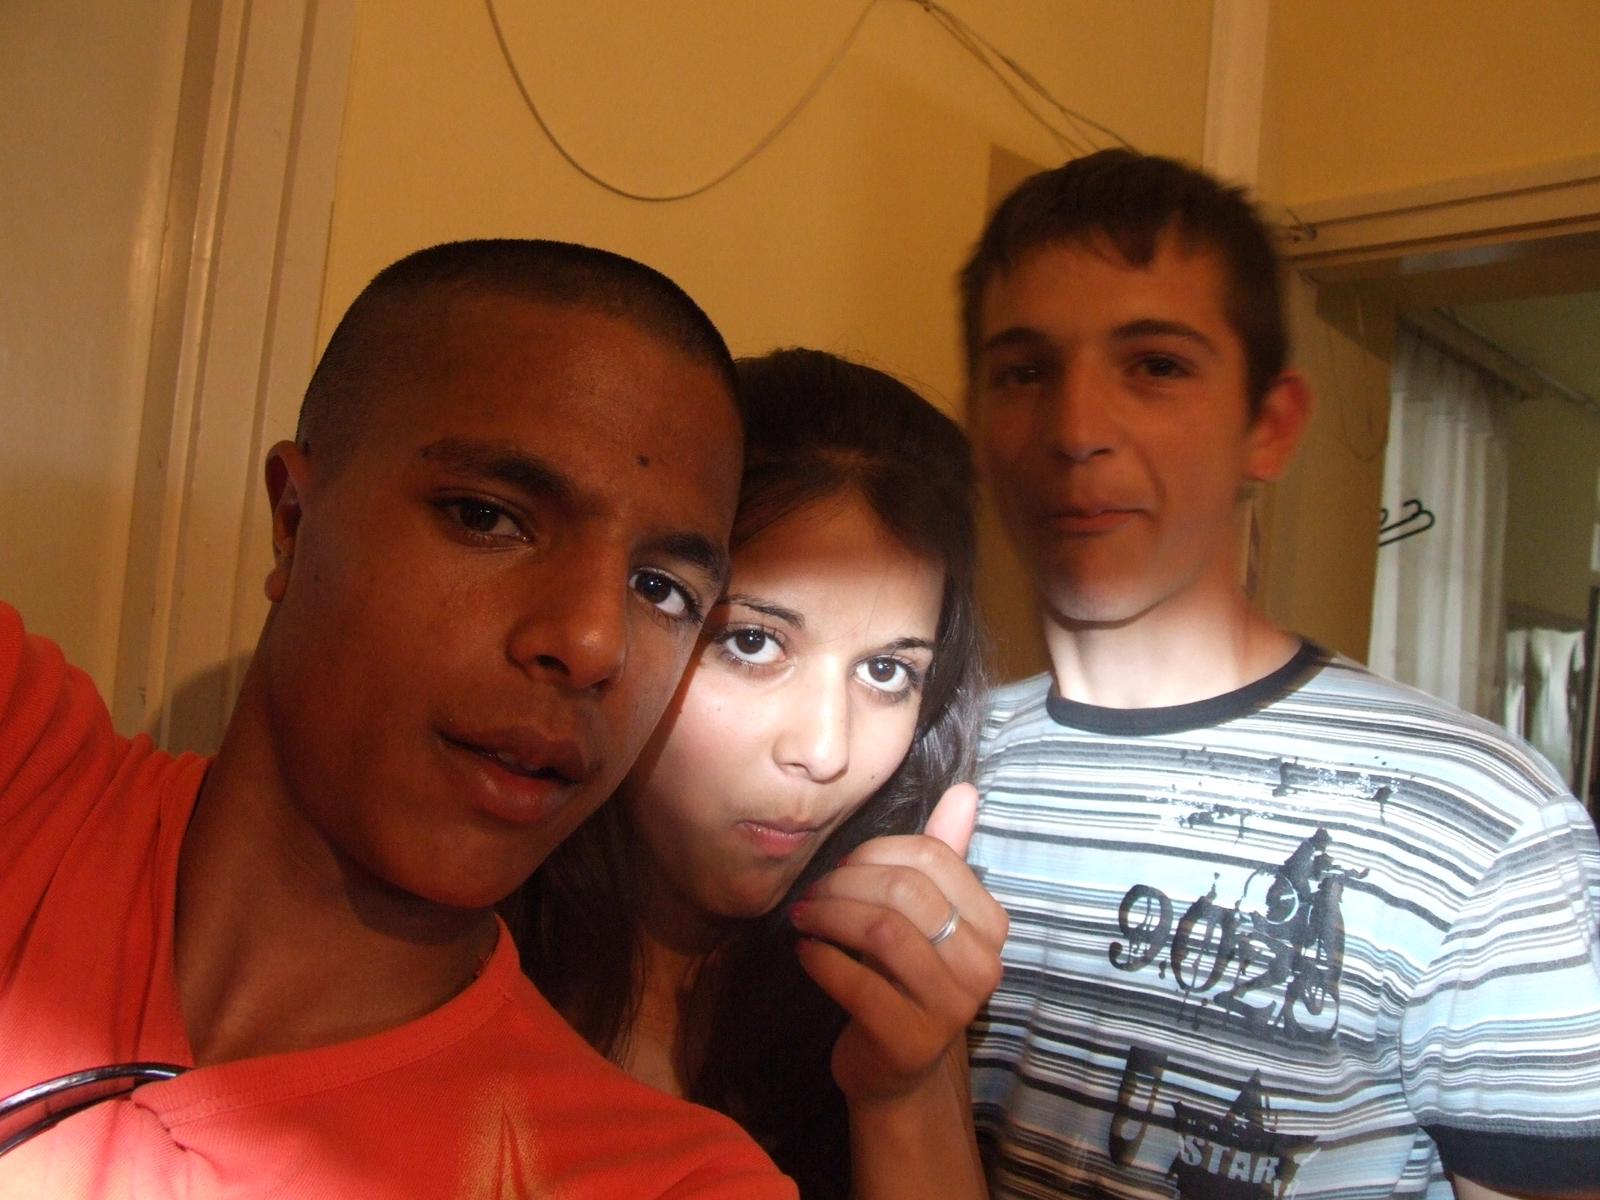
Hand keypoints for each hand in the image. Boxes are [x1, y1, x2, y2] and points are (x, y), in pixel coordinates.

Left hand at [788, 783, 1008, 1106]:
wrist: (897, 1068)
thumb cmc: (907, 978)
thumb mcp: (927, 914)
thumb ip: (945, 854)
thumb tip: (964, 791)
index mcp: (991, 925)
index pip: (934, 858)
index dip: (876, 852)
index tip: (842, 866)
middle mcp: (982, 966)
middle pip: (906, 892)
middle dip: (846, 882)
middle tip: (812, 892)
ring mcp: (950, 1008)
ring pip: (881, 931)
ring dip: (829, 915)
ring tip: (803, 916)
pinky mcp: (909, 1040)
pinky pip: (857, 983)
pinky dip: (821, 958)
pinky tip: (805, 950)